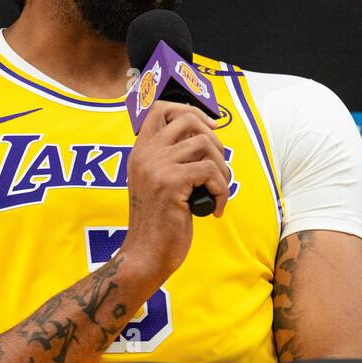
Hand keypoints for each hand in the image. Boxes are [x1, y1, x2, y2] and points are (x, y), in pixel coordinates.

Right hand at [120, 101, 231, 282]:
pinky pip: (211, 172)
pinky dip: (222, 190)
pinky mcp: (171, 183)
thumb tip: (206, 138)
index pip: (160, 108)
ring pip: (205, 144)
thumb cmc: (159, 222)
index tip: (208, 128)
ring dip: (221, 169)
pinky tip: (215, 208)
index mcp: (140, 151)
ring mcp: (157, 166)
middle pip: (188, 120)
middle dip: (214, 140)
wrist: (146, 254)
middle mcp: (145, 154)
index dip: (188, 110)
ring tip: (218, 191)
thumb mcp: (157, 183)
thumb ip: (170, 159)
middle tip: (217, 168)